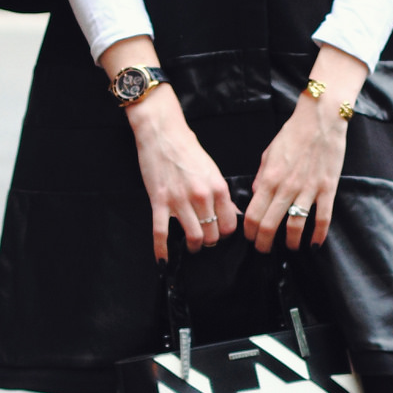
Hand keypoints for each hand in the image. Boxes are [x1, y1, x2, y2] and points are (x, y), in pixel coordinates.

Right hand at [102, 37, 236, 261]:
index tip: (220, 234)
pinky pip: (161, 232)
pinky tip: (162, 260)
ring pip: (193, 237)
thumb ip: (222, 194)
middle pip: (213, 234)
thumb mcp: (212, 170)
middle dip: (210, 242)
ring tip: (191, 246)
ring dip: (193, 246)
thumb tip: (233, 214)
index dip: (226, 234)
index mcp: (218, 187)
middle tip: (205, 240)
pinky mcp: (160, 201)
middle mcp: (202, 196)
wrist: (163, 133)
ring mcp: (180, 200)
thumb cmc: (188, 149)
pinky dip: (161, 250)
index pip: (229, 224)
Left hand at [244, 46, 367, 253]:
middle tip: (264, 249)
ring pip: (295, 227)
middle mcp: (286, 187)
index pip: (252, 214)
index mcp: (269, 178)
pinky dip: (318, 235)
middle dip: (264, 243)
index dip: (249, 232)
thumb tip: (257, 197)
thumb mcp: (269, 153)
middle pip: (270, 225)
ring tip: (289, 247)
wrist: (321, 119)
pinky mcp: (327, 189)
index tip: (250, 238)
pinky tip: (314, 244)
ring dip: (290, 243)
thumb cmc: (293, 134)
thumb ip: (262, 177)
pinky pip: (322, 219)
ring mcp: (308, 190)